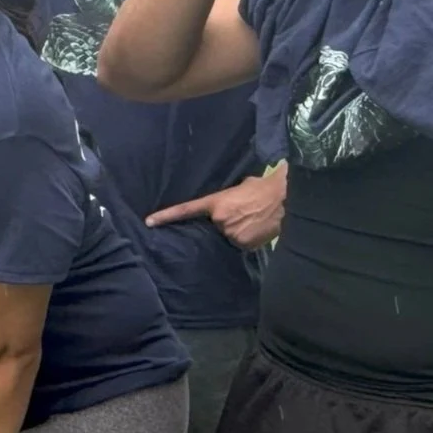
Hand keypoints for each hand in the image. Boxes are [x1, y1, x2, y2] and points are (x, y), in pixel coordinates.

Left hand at [146, 167, 286, 249]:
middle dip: (225, 222)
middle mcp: (218, 220)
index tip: (149, 222)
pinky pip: (241, 244)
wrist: (283, 199)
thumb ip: (227, 198)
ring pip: (228, 236)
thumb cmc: (262, 188)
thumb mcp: (239, 187)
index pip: (185, 210)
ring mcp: (230, 234)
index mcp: (215, 203)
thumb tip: (226, 204)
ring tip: (253, 220)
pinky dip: (247, 239)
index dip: (166, 216)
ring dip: (237, 231)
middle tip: (243, 214)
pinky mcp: (243, 244)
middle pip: (214, 226)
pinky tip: (257, 229)